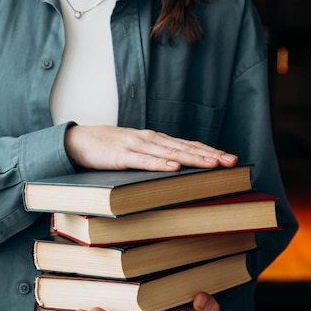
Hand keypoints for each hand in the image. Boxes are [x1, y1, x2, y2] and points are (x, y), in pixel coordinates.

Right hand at [64, 125, 237, 170]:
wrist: (79, 140)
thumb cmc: (111, 148)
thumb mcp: (138, 152)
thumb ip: (157, 158)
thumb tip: (182, 170)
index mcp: (157, 140)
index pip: (189, 145)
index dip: (211, 152)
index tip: (232, 160)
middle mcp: (151, 140)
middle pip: (185, 148)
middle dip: (210, 156)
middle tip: (231, 162)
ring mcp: (137, 146)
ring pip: (170, 153)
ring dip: (192, 159)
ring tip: (212, 165)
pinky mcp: (122, 155)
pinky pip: (144, 161)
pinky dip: (160, 163)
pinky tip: (174, 167)